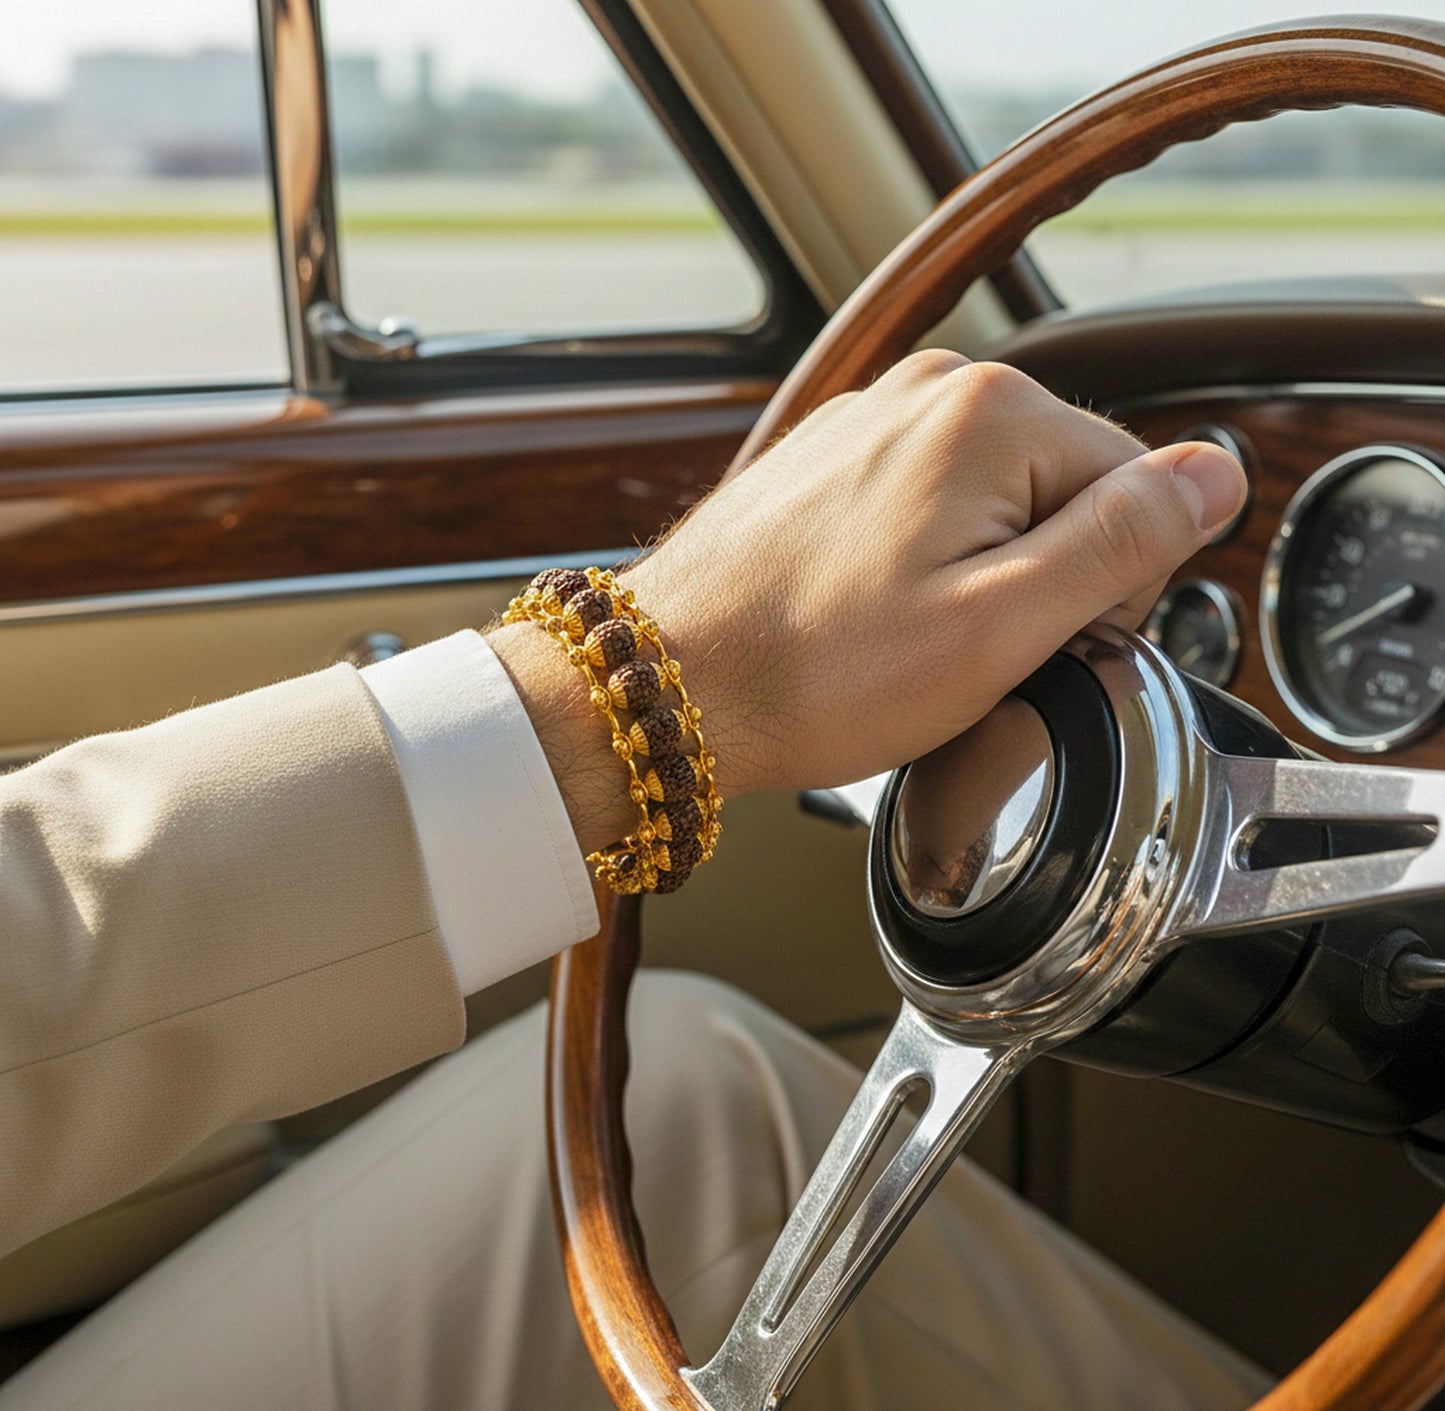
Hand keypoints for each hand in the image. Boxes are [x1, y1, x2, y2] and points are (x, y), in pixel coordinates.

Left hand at [491, 352, 1244, 852]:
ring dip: (976, 575)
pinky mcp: (829, 458)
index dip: (1104, 590)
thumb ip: (1123, 540)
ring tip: (904, 635)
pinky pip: (923, 507)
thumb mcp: (1003, 625)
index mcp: (990, 414)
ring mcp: (869, 419)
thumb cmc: (820, 672)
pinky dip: (918, 564)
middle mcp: (928, 390)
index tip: (1032, 641)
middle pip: (1062, 489)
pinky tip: (870, 614)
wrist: (672, 684)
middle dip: (1039, 578)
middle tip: (960, 647)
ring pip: (992, 503)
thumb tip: (1216, 472)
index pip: (1134, 490)